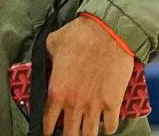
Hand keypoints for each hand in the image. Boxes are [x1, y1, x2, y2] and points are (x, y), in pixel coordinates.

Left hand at [43, 16, 133, 135]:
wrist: (108, 32)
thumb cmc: (79, 35)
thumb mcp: (52, 43)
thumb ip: (47, 57)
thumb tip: (47, 61)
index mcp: (57, 90)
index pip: (47, 120)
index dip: (46, 129)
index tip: (47, 132)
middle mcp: (74, 103)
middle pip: (69, 133)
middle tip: (67, 134)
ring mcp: (95, 105)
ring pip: (90, 135)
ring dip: (87, 134)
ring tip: (85, 132)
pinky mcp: (113, 103)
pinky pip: (110, 126)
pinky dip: (107, 128)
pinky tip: (104, 126)